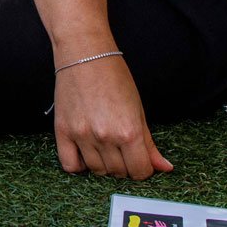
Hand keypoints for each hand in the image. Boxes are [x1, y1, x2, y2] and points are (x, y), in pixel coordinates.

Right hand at [52, 55, 172, 179]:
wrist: (84, 53)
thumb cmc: (114, 76)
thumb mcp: (138, 109)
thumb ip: (149, 143)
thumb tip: (165, 168)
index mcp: (129, 131)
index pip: (140, 171)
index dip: (144, 170)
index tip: (141, 162)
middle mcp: (106, 136)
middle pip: (118, 172)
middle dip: (125, 166)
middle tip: (123, 151)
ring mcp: (82, 135)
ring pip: (97, 170)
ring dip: (104, 166)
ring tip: (106, 148)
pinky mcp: (62, 131)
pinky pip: (70, 165)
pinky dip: (79, 165)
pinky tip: (86, 154)